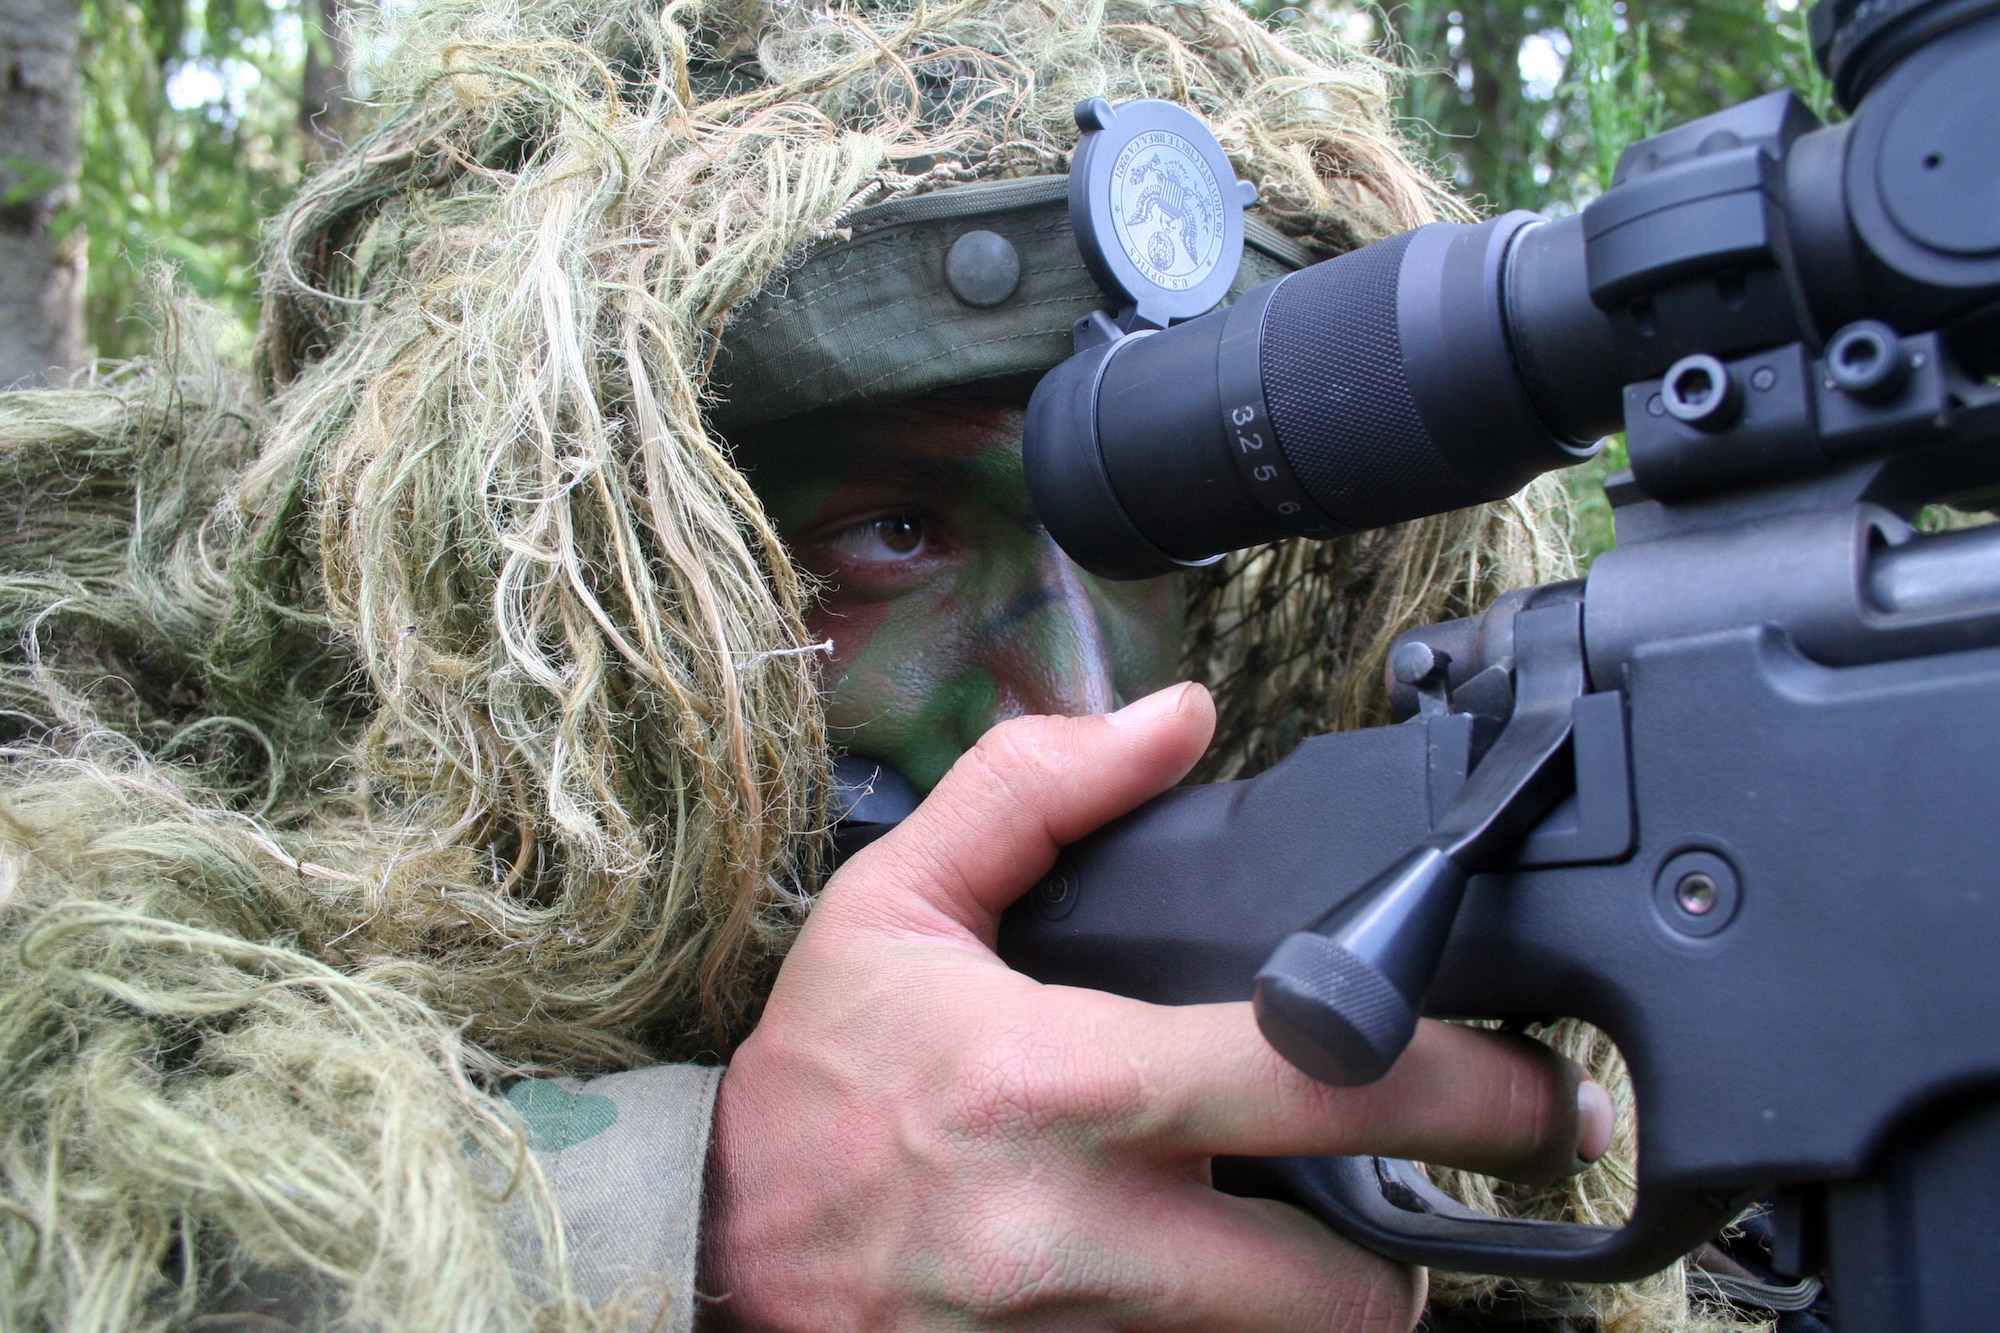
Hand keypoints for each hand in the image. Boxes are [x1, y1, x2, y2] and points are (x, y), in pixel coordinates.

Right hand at [702, 683, 1610, 1331]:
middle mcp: (1080, 1237)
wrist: (707, 1252)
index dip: (1461, 1095)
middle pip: (1342, 1292)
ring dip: (1325, 1309)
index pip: (1315, 1086)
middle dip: (1409, 1250)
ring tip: (1311, 1239)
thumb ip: (1036, 791)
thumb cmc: (814, 1082)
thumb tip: (1178, 716)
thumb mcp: (896, 904)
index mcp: (1056, 1085)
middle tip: (1426, 1193)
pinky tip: (1207, 1283)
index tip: (1528, 1094)